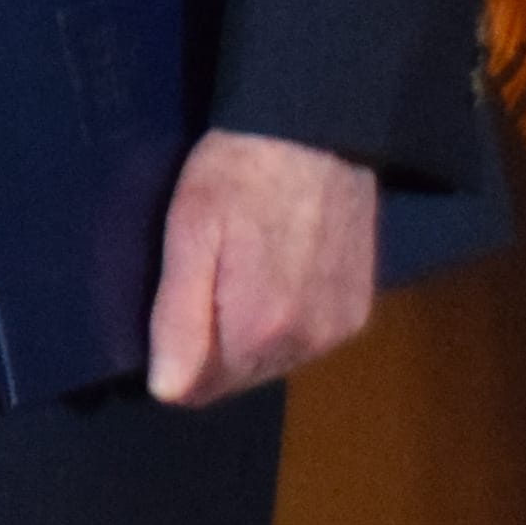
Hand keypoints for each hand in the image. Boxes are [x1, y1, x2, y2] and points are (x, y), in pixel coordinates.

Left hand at [145, 127, 377, 404]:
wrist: (316, 131)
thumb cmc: (239, 173)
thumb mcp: (190, 231)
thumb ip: (178, 318)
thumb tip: (168, 392)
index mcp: (260, 328)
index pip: (201, 388)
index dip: (175, 362)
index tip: (166, 320)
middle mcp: (308, 342)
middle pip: (238, 378)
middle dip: (211, 349)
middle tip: (200, 284)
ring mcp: (339, 329)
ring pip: (272, 361)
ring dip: (248, 338)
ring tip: (235, 277)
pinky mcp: (359, 311)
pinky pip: (306, 341)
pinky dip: (284, 322)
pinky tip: (271, 279)